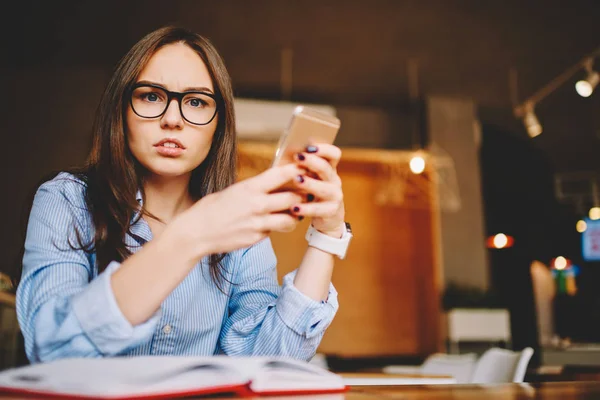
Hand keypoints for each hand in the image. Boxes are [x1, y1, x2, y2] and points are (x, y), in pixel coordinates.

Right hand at [168, 164, 304, 257]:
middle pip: (293, 198)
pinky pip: (275, 231)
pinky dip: (277, 227)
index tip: (304, 169)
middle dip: (303, 196)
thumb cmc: (211, 209)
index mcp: (249, 188)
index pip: (281, 174)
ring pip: (291, 219)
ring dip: (296, 216)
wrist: (196, 233)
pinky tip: (273, 223)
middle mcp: (256, 205)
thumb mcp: (233, 191)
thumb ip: (255, 188)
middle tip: (307, 194)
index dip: (297, 170)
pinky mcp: (256, 238)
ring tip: (294, 212)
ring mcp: (258, 223)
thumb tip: (275, 183)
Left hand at [291, 144, 344, 237]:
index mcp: (328, 170)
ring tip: (297, 180)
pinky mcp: (331, 212)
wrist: (325, 219)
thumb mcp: (308, 180)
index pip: (334, 154)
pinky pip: (319, 209)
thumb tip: (284, 155)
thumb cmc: (309, 195)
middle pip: (327, 168)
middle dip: (312, 162)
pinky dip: (306, 208)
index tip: (309, 147)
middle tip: (298, 158)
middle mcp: (334, 181)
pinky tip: (294, 208)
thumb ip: (300, 169)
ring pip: (325, 188)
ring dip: (311, 183)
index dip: (324, 149)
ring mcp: (335, 196)